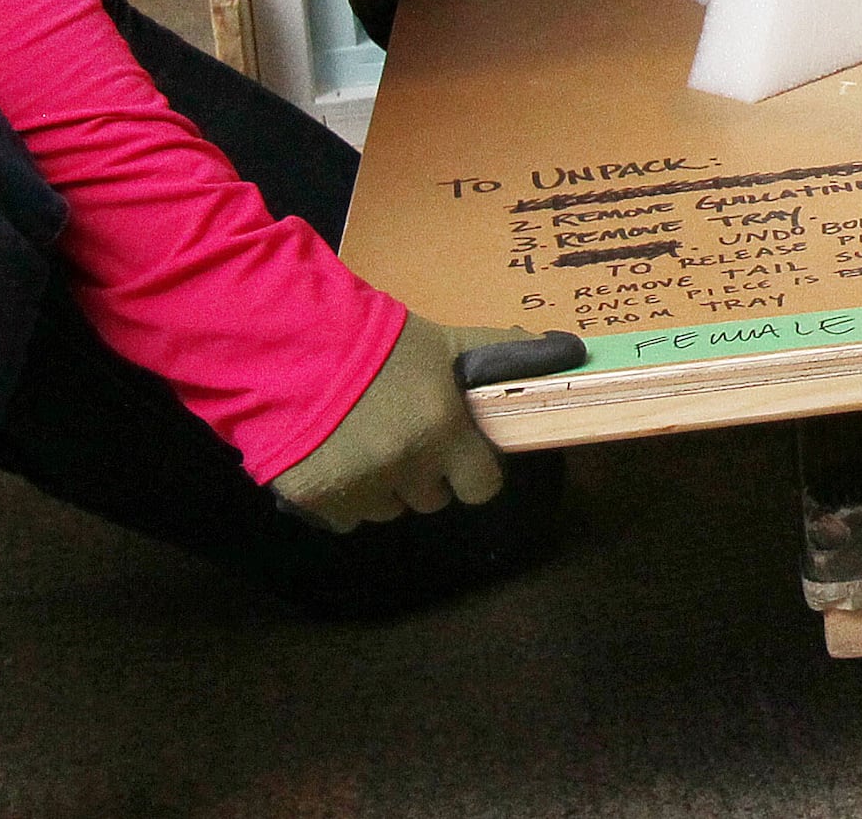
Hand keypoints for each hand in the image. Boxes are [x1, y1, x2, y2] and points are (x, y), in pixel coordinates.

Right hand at [271, 315, 535, 530]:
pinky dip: (344, 498)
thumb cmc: (376, 342)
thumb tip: (568, 348)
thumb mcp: (444, 341)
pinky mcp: (315, 499)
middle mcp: (406, 467)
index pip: (483, 486)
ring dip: (384, 488)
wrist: (293, 344)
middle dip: (425, 475)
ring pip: (388, 511)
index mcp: (443, 431)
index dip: (475, 472)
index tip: (462, 455)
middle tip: (405, 438)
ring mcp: (359, 488)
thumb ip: (500, 350)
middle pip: (433, 499)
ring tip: (365, 445)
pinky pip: (345, 520)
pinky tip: (335, 460)